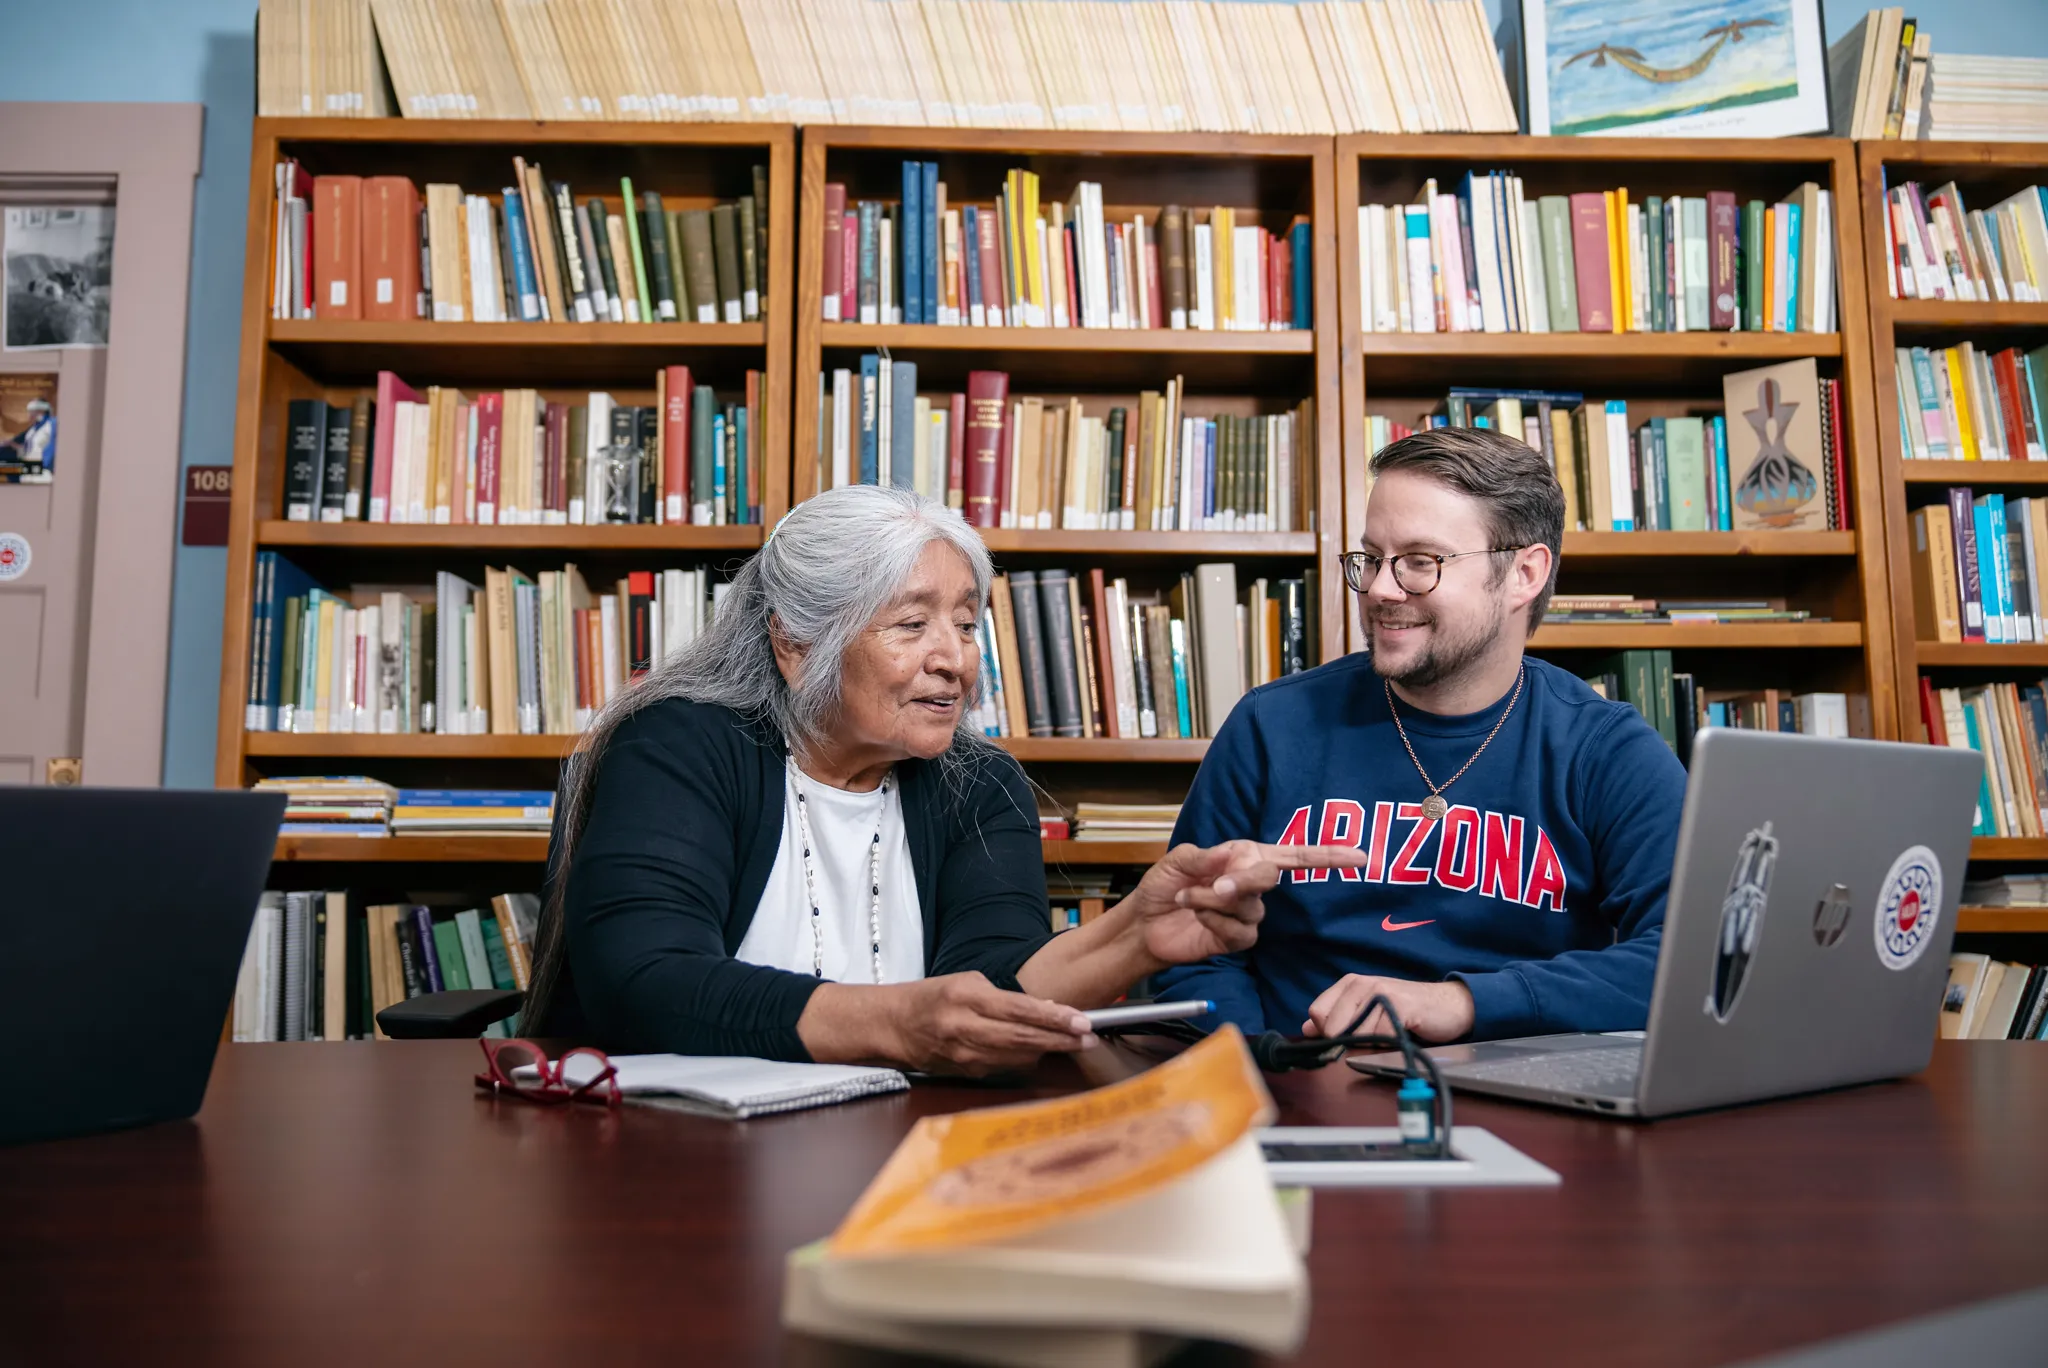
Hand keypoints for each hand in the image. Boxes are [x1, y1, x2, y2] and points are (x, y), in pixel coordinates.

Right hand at [879, 972, 1096, 1075]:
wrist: (893, 1026)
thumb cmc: (932, 998)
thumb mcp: (968, 983)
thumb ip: (1007, 998)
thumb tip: (1047, 1010)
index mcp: (967, 1000)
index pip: (1021, 1011)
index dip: (1055, 1019)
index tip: (1082, 1022)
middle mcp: (966, 1030)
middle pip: (1024, 1040)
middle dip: (1061, 1040)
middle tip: (1089, 1039)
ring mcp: (966, 1056)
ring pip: (1019, 1058)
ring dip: (1048, 1050)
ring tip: (1073, 1043)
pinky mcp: (967, 1072)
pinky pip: (1006, 1066)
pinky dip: (1026, 1057)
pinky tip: (1040, 1050)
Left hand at [1121, 841, 1371, 968]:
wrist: (1145, 924)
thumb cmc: (1162, 887)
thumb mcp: (1177, 862)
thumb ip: (1207, 858)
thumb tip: (1238, 858)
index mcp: (1244, 857)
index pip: (1294, 855)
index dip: (1328, 855)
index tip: (1359, 856)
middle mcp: (1252, 884)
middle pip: (1271, 878)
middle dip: (1244, 880)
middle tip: (1215, 886)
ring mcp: (1247, 913)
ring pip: (1249, 907)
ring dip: (1214, 902)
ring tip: (1189, 899)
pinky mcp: (1237, 939)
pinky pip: (1240, 932)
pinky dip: (1215, 921)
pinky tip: (1198, 918)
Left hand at [1303, 975, 1474, 1042]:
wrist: (1448, 1005)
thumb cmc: (1406, 1011)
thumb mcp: (1367, 1011)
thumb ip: (1337, 1018)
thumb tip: (1306, 1029)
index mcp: (1349, 984)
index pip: (1317, 1013)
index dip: (1327, 1033)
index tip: (1347, 1039)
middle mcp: (1361, 983)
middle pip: (1331, 1027)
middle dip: (1348, 1042)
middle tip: (1372, 1038)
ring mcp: (1380, 993)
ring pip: (1354, 1035)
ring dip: (1370, 1045)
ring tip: (1388, 1035)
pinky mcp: (1399, 1006)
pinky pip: (1378, 1036)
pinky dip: (1387, 1045)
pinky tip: (1400, 1035)